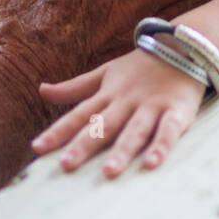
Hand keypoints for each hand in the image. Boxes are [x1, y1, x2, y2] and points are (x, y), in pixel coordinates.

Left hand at [32, 47, 205, 176]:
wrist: (181, 46)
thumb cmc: (139, 68)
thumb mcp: (104, 74)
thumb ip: (74, 88)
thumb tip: (41, 91)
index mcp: (108, 95)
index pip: (78, 115)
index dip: (58, 131)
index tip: (37, 149)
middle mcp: (127, 101)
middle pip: (103, 125)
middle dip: (84, 144)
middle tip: (66, 165)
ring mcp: (152, 106)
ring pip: (134, 130)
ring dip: (122, 150)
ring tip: (110, 172)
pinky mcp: (177, 110)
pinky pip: (169, 130)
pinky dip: (162, 146)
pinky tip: (152, 163)